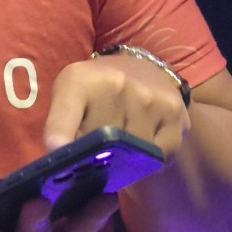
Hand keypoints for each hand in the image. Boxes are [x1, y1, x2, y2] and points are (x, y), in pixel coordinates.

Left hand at [43, 52, 190, 158]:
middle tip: (96, 150)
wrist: (139, 71)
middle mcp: (116, 85)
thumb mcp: (68, 96)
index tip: (56, 148)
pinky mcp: (175, 115)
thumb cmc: (95, 90)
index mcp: (80, 81)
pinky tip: (143, 143)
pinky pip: (159, 157)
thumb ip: (60, 125)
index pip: (67, 109)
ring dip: (124, 159)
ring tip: (121, 144)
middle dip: (95, 157)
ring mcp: (148, 100)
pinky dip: (150, 160)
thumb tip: (64, 160)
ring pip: (131, 154)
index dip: (60, 130)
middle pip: (100, 145)